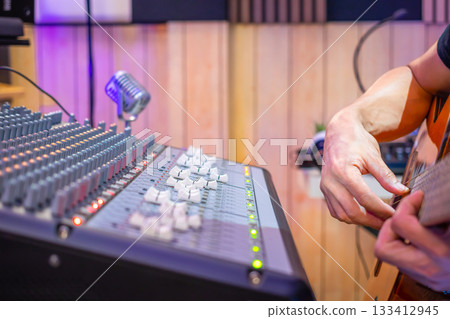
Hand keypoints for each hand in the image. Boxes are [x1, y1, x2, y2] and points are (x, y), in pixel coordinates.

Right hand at [320, 110, 408, 228]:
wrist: (339, 133)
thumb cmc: (356, 141)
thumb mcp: (373, 156)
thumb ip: (386, 176)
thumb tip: (401, 192)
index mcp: (343, 172)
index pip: (364, 199)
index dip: (381, 210)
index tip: (395, 215)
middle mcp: (331, 182)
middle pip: (351, 212)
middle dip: (371, 221)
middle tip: (387, 223)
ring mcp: (325, 187)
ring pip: (341, 215)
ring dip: (359, 221)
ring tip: (376, 220)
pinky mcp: (324, 190)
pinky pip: (335, 211)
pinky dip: (348, 216)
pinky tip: (362, 214)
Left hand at [375, 191, 449, 290]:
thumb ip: (440, 208)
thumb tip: (427, 185)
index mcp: (443, 250)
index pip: (402, 224)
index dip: (408, 204)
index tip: (419, 196)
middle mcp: (431, 266)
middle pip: (383, 247)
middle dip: (389, 226)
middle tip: (404, 214)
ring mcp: (427, 276)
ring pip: (388, 255)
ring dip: (394, 236)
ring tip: (410, 223)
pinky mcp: (427, 281)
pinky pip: (401, 262)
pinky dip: (405, 246)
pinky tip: (419, 236)